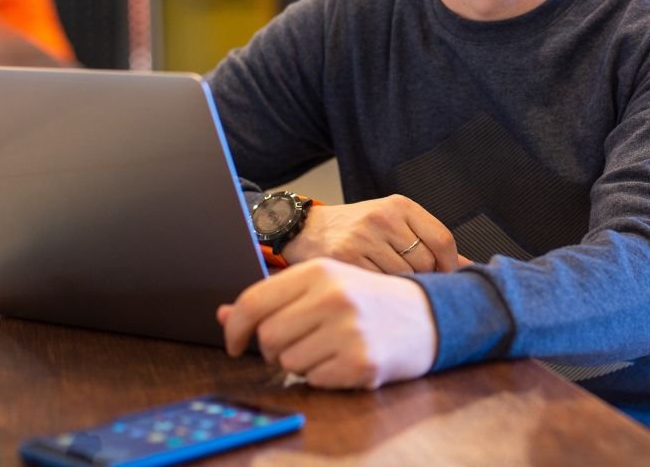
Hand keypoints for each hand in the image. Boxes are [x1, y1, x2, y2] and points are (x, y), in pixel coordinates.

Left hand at [217, 258, 437, 388]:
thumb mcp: (324, 285)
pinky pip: (315, 380)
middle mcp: (332, 296)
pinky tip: (345, 358)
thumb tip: (221, 315)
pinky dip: (323, 375)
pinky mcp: (361, 362)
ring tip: (328, 346)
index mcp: (319, 270)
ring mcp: (348, 329)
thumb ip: (274, 298)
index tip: (234, 342)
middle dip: (274, 347)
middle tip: (298, 341)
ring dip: (300, 361)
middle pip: (267, 336)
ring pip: (288, 361)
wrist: (429, 313)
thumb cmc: (368, 297)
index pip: (254, 301)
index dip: (234, 327)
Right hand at [282, 195, 457, 273]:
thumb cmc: (357, 230)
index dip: (449, 265)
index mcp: (400, 205)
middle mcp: (383, 217)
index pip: (443, 239)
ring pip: (403, 278)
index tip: (443, 277)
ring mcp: (364, 238)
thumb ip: (429, 241)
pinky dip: (379, 292)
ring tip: (386, 282)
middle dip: (422, 278)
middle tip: (407, 282)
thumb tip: (470, 267)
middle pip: (426, 262)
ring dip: (399, 287)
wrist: (307, 230)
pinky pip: (379, 286)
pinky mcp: (346, 259)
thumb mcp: (394, 223)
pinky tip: (370, 286)